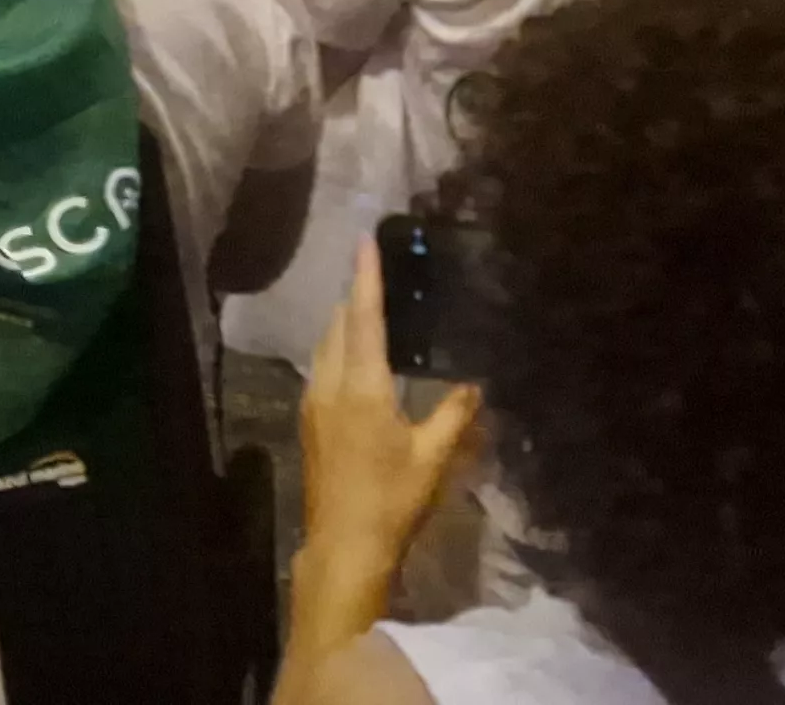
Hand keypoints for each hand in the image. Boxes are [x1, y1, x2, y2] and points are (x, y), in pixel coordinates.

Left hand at [298, 243, 482, 569]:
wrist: (343, 541)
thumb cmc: (392, 498)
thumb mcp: (433, 457)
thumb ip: (454, 415)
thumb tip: (475, 385)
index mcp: (361, 387)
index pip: (363, 319)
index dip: (366, 278)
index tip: (363, 242)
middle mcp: (330, 384)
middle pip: (339, 325)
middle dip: (355, 294)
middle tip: (374, 267)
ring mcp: (313, 401)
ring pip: (326, 345)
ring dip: (344, 321)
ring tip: (368, 303)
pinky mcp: (309, 419)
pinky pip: (322, 366)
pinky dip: (338, 347)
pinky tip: (355, 354)